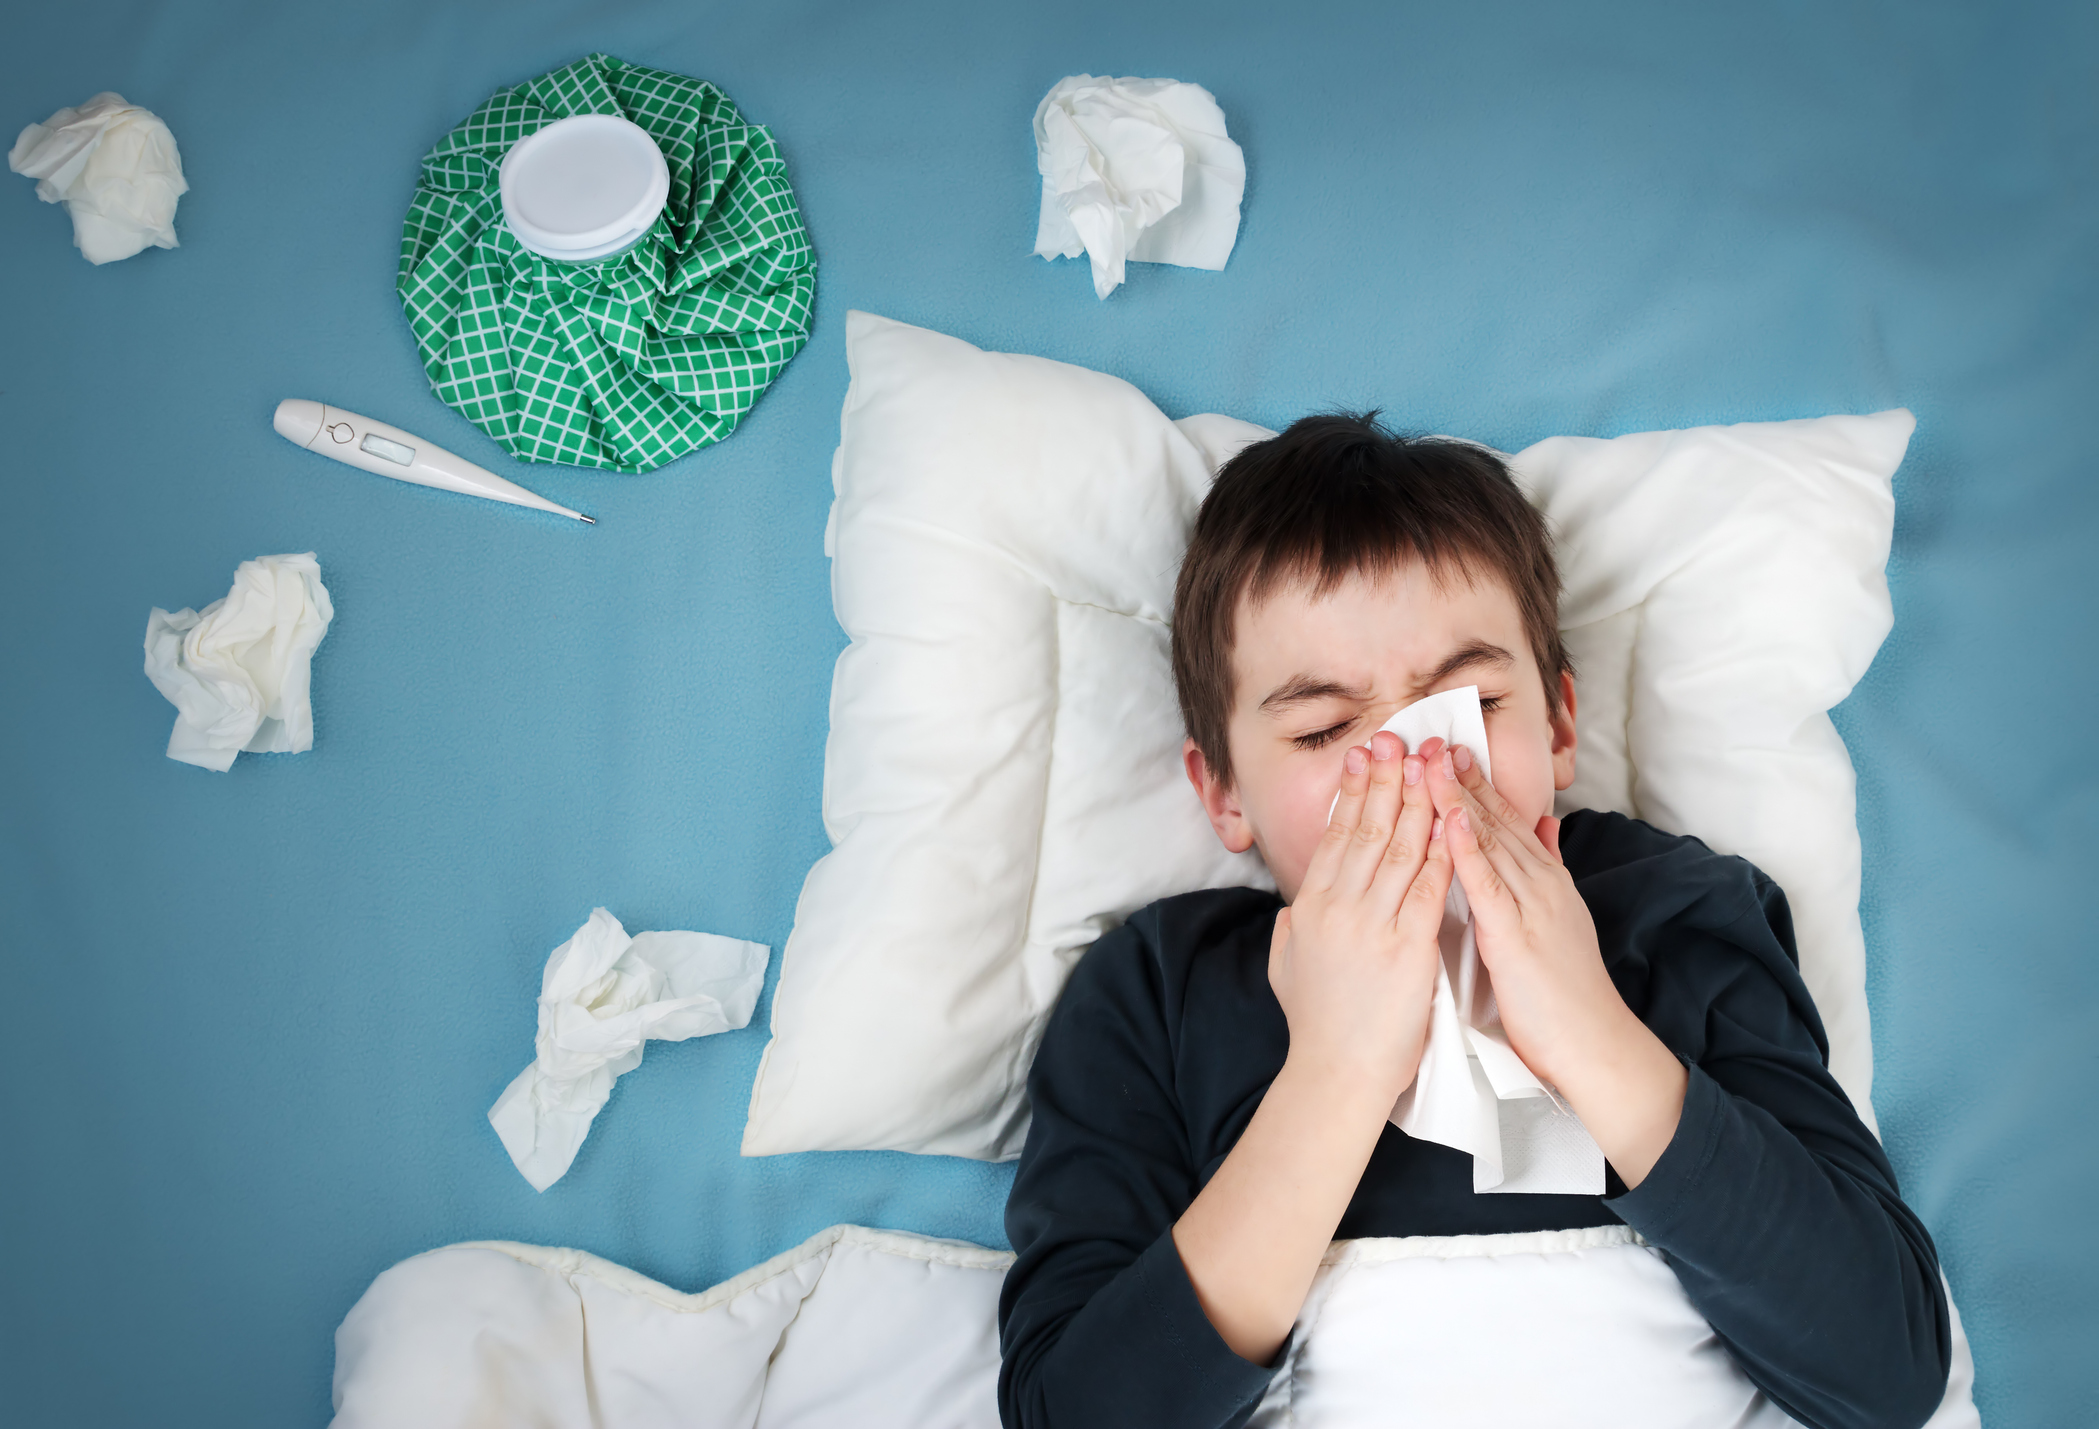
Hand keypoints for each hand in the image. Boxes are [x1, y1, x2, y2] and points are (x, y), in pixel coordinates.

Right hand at [1271, 729, 1453, 1105]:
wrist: (1336, 1074)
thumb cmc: (1316, 1027)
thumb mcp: (1285, 968)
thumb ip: (1290, 931)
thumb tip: (1292, 908)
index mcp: (1311, 907)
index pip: (1336, 836)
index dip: (1354, 792)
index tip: (1367, 757)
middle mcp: (1338, 907)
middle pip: (1366, 829)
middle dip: (1385, 779)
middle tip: (1398, 737)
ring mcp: (1371, 925)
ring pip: (1398, 848)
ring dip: (1416, 800)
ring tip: (1427, 763)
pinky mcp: (1407, 947)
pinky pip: (1428, 886)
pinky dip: (1441, 850)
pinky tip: (1453, 821)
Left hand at [1425, 744, 1686, 1185]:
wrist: (1594, 1045)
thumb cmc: (1563, 994)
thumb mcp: (1558, 922)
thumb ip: (1548, 872)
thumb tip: (1547, 827)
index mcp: (1544, 884)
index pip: (1505, 823)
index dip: (1475, 784)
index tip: (1445, 750)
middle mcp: (1541, 885)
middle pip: (1497, 821)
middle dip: (1462, 777)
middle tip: (1430, 736)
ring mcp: (1533, 907)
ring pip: (1492, 842)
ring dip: (1460, 798)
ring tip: (1430, 760)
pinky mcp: (1520, 937)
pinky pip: (1490, 886)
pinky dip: (1469, 850)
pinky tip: (1449, 820)